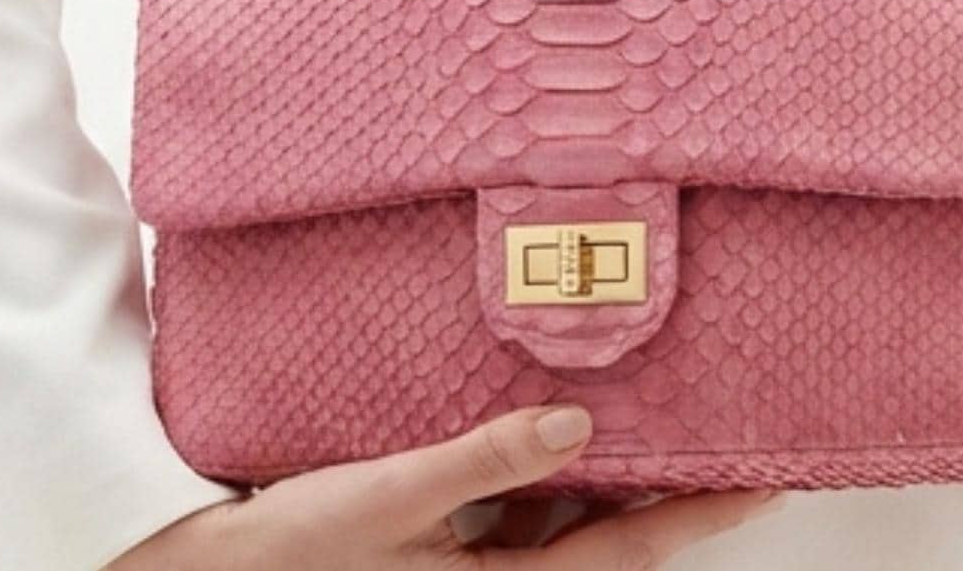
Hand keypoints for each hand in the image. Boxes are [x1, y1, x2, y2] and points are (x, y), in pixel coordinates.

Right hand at [105, 404, 783, 568]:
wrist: (193, 565)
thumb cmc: (280, 547)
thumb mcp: (382, 499)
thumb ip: (482, 461)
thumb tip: (577, 426)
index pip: (625, 554)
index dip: (701, 517)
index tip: (769, 485)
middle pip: (606, 537)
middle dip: (669, 489)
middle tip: (736, 437)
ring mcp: (465, 559)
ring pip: (563, 517)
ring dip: (608, 471)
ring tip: (665, 408)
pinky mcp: (434, 535)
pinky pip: (513, 503)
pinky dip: (545, 463)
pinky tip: (560, 414)